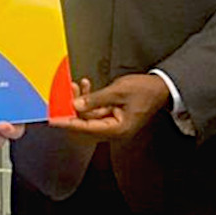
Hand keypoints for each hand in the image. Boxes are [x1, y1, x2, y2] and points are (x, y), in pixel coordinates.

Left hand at [50, 73, 169, 141]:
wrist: (161, 87)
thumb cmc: (146, 91)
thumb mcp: (118, 92)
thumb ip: (96, 99)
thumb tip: (75, 105)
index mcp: (117, 129)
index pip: (86, 128)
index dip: (68, 122)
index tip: (54, 119)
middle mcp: (114, 130)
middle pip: (86, 122)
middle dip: (75, 106)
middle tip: (67, 91)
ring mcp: (113, 123)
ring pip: (89, 114)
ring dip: (82, 100)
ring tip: (78, 84)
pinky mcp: (113, 115)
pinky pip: (96, 109)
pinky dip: (90, 98)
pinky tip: (86, 86)